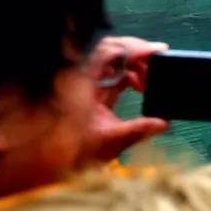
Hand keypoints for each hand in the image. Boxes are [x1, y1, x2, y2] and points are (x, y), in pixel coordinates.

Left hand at [81, 35, 169, 163]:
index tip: (156, 51)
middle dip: (137, 55)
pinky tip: (140, 88)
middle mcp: (81, 78)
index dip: (134, 47)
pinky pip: (110, 75)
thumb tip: (163, 123)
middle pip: (111, 52)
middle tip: (159, 63)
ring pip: (112, 63)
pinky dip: (127, 78)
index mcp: (82, 82)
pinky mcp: (88, 92)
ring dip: (134, 67)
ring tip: (150, 82)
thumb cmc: (71, 153)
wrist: (47, 163)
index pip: (109, 51)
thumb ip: (138, 130)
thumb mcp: (109, 142)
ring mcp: (84, 84)